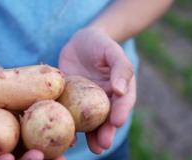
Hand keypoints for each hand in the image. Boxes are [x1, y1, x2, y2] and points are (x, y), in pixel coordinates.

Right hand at [0, 90, 65, 159]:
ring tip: (63, 156)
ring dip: (54, 157)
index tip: (8, 157)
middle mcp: (20, 150)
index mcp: (2, 153)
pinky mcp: (49, 127)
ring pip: (46, 154)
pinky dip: (66, 139)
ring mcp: (35, 141)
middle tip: (37, 156)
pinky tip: (75, 138)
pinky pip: (59, 136)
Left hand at [59, 28, 135, 154]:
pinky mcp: (70, 104)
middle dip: (105, 133)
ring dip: (91, 137)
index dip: (121, 113)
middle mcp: (105, 100)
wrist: (80, 42)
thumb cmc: (101, 44)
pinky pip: (70, 117)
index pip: (123, 102)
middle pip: (107, 119)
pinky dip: (69, 127)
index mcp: (120, 89)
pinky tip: (67, 138)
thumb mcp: (112, 50)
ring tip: (91, 149)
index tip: (117, 122)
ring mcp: (86, 104)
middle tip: (103, 144)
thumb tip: (120, 89)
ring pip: (90, 124)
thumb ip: (120, 67)